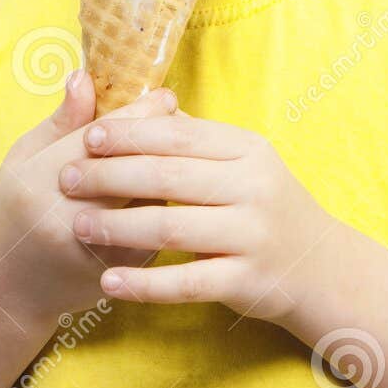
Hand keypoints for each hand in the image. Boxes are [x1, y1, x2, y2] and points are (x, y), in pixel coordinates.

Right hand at [0, 72, 180, 321]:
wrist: (8, 290)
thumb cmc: (13, 211)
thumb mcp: (22, 160)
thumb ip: (59, 122)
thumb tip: (84, 76)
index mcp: (37, 184)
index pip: (99, 138)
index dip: (137, 113)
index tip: (162, 96)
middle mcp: (66, 219)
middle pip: (130, 167)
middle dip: (162, 136)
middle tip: (182, 115)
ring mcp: (95, 251)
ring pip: (151, 200)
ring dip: (170, 172)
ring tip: (183, 149)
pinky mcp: (121, 271)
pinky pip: (157, 230)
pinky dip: (168, 207)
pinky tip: (173, 189)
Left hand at [56, 108, 342, 323]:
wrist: (321, 268)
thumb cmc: (267, 207)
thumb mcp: (245, 162)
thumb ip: (198, 139)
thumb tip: (145, 103)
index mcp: (248, 150)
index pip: (179, 135)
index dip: (129, 134)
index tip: (87, 137)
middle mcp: (253, 187)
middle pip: (168, 176)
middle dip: (110, 176)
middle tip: (67, 179)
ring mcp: (252, 235)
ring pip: (172, 226)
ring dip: (118, 227)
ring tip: (78, 225)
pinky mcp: (248, 280)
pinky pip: (186, 282)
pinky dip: (144, 283)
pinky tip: (108, 281)